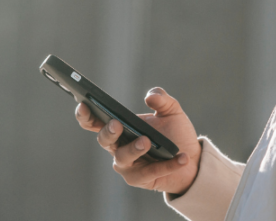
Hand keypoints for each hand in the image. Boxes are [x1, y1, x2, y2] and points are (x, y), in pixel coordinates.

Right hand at [75, 87, 202, 195]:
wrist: (191, 157)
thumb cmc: (174, 133)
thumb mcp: (171, 111)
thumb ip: (162, 99)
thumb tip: (150, 96)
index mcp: (119, 127)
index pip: (94, 122)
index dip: (85, 115)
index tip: (84, 104)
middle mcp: (117, 146)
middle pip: (104, 140)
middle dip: (108, 132)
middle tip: (117, 124)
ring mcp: (127, 164)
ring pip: (122, 158)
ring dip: (133, 149)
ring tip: (147, 141)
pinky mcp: (139, 179)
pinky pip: (150, 172)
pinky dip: (166, 165)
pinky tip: (181, 157)